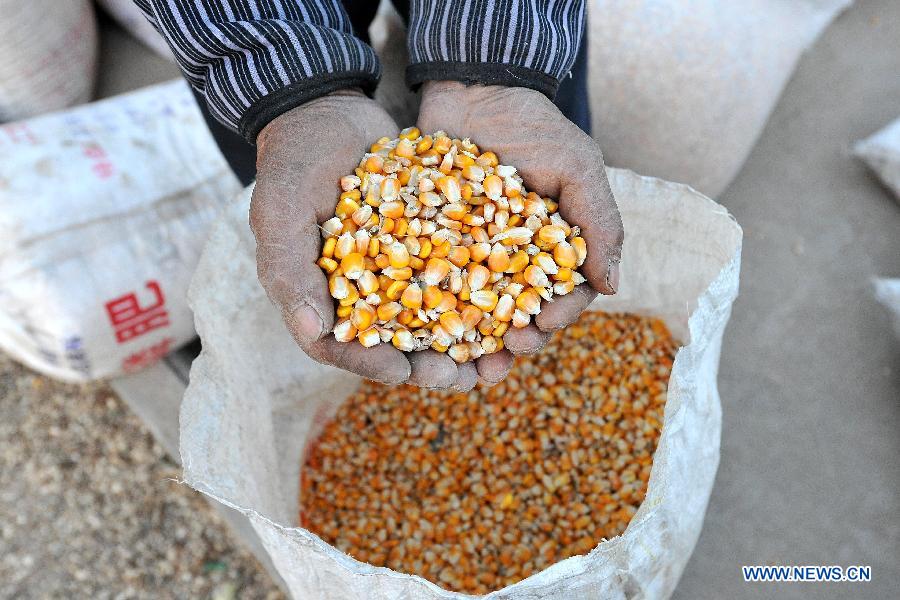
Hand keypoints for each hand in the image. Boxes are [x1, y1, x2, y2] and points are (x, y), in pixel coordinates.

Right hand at [250, 90, 498, 390]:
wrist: (328, 111)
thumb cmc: (293, 162)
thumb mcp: (282, 212)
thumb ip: (292, 271)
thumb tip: (314, 332)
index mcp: (318, 295)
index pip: (340, 345)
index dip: (369, 362)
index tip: (401, 371)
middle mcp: (360, 291)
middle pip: (394, 342)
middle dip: (429, 364)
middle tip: (462, 378)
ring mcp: (397, 269)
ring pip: (432, 317)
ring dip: (464, 341)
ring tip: (499, 358)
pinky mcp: (427, 243)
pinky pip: (457, 274)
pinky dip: (483, 291)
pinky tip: (515, 301)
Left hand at [417, 81, 623, 368]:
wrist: (471, 88)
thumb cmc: (533, 125)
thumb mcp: (577, 166)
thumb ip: (599, 223)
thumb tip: (613, 288)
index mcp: (555, 248)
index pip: (563, 293)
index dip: (557, 315)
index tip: (543, 326)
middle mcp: (515, 259)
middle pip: (519, 313)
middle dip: (515, 340)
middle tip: (505, 357)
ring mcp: (472, 254)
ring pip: (475, 311)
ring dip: (474, 343)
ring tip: (465, 365)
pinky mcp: (433, 245)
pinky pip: (431, 283)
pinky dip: (428, 310)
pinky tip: (420, 332)